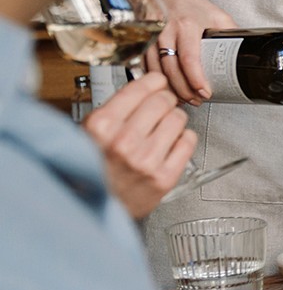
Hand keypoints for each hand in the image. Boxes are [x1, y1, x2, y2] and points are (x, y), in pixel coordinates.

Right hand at [83, 71, 193, 218]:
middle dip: (164, 100)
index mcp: (101, 126)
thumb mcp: (88, 133)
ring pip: (178, 119)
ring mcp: (145, 160)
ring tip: (164, 127)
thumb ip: (113, 110)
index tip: (158, 82)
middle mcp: (123, 141)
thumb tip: (143, 86)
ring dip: (174, 119)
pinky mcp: (163, 177)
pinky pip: (188, 142)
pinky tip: (172, 143)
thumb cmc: (90, 168)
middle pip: (162, 101)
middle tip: (162, 106)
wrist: (91, 208)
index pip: (139, 89)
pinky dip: (184, 139)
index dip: (153, 82)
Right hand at [144, 0, 234, 104]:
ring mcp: (151, 37)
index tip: (205, 92)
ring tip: (185, 99)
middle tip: (197, 101)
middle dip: (184, 90)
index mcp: (187, 25)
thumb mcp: (217, 15)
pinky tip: (168, 89)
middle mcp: (166, 31)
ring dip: (170, 88)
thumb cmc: (191, 5)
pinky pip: (146, 67)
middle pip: (171, 69)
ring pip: (156, 71)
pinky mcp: (142, 43)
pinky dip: (157, 81)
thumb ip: (231, 33)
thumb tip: (248, 53)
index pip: (190, 58)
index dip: (196, 79)